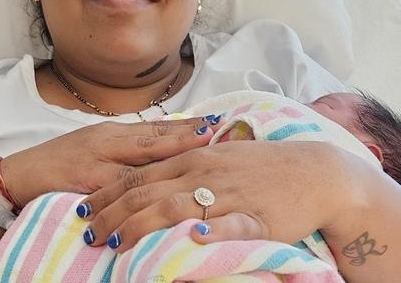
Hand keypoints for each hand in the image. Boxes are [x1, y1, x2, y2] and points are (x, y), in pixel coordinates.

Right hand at [0, 117, 221, 207]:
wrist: (18, 175)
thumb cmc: (57, 165)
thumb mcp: (93, 152)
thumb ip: (122, 153)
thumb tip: (158, 154)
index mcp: (111, 133)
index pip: (154, 128)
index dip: (184, 126)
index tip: (213, 122)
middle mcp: (108, 140)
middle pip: (154, 135)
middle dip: (188, 133)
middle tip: (218, 128)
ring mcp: (97, 157)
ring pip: (142, 154)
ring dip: (174, 150)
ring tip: (201, 147)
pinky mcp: (86, 178)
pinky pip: (121, 183)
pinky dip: (145, 182)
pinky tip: (164, 184)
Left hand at [78, 140, 356, 251]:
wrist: (313, 171)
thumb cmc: (264, 165)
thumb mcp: (219, 158)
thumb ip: (186, 167)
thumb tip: (156, 181)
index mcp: (192, 158)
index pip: (140, 175)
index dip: (110, 193)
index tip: (87, 208)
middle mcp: (202, 172)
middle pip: (147, 192)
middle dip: (114, 213)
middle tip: (89, 232)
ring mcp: (226, 193)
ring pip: (174, 207)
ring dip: (141, 224)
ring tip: (116, 243)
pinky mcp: (253, 215)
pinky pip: (227, 223)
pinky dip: (207, 230)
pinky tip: (189, 240)